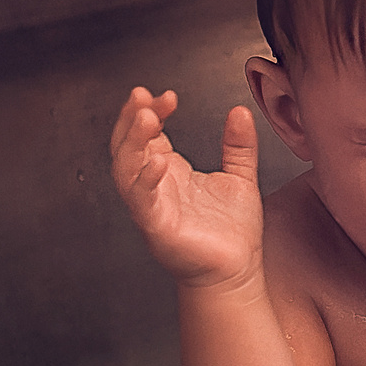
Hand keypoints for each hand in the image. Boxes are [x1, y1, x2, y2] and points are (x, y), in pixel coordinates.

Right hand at [109, 87, 265, 289]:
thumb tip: (240, 111)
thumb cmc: (234, 232)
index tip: (167, 95)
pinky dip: (144, 180)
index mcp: (170, 172)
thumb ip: (239, 145)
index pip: (148, 134)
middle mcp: (155, 186)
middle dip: (132, 119)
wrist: (238, 271)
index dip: (150, 111)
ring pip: (124, 170)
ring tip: (145, 118)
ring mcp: (152, 207)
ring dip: (131, 142)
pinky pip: (141, 201)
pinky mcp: (157, 228)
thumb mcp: (241, 177)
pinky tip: (158, 161)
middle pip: (127, 145)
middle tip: (144, 97)